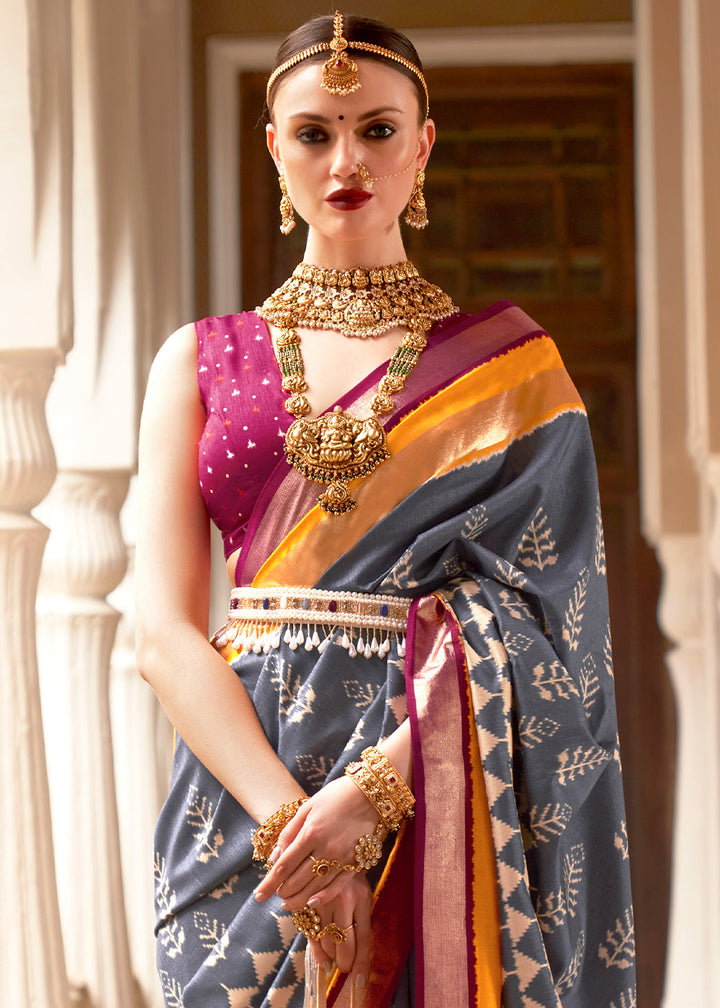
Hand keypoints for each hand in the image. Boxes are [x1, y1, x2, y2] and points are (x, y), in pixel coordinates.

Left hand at [254, 775, 379, 908]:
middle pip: (298, 881)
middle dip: (283, 891)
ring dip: (299, 899)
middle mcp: (326, 849)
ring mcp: (343, 858)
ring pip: (316, 888)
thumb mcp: (308, 807)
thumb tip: (275, 858)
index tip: (258, 896)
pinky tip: (312, 902)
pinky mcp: (357, 863)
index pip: (284, 866)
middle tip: (276, 895)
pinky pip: (337, 886)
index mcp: (311, 833)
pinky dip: (323, 897)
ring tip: (288, 903)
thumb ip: (289, 832)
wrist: (372, 793)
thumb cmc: (336, 796)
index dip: (269, 883)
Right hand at [307, 873, 371, 985]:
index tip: (360, 982)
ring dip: (331, 956)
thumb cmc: (348, 875)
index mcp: (362, 896)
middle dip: (344, 961)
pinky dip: (317, 951)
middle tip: (344, 967)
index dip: (362, 962)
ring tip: (334, 961)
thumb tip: (358, 954)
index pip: (364, 936)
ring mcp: (323, 900)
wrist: (328, 845)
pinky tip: (323, 960)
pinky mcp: (307, 900)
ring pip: (327, 940)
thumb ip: (359, 918)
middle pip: (345, 941)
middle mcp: (344, 898)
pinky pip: (311, 933)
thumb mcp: (360, 891)